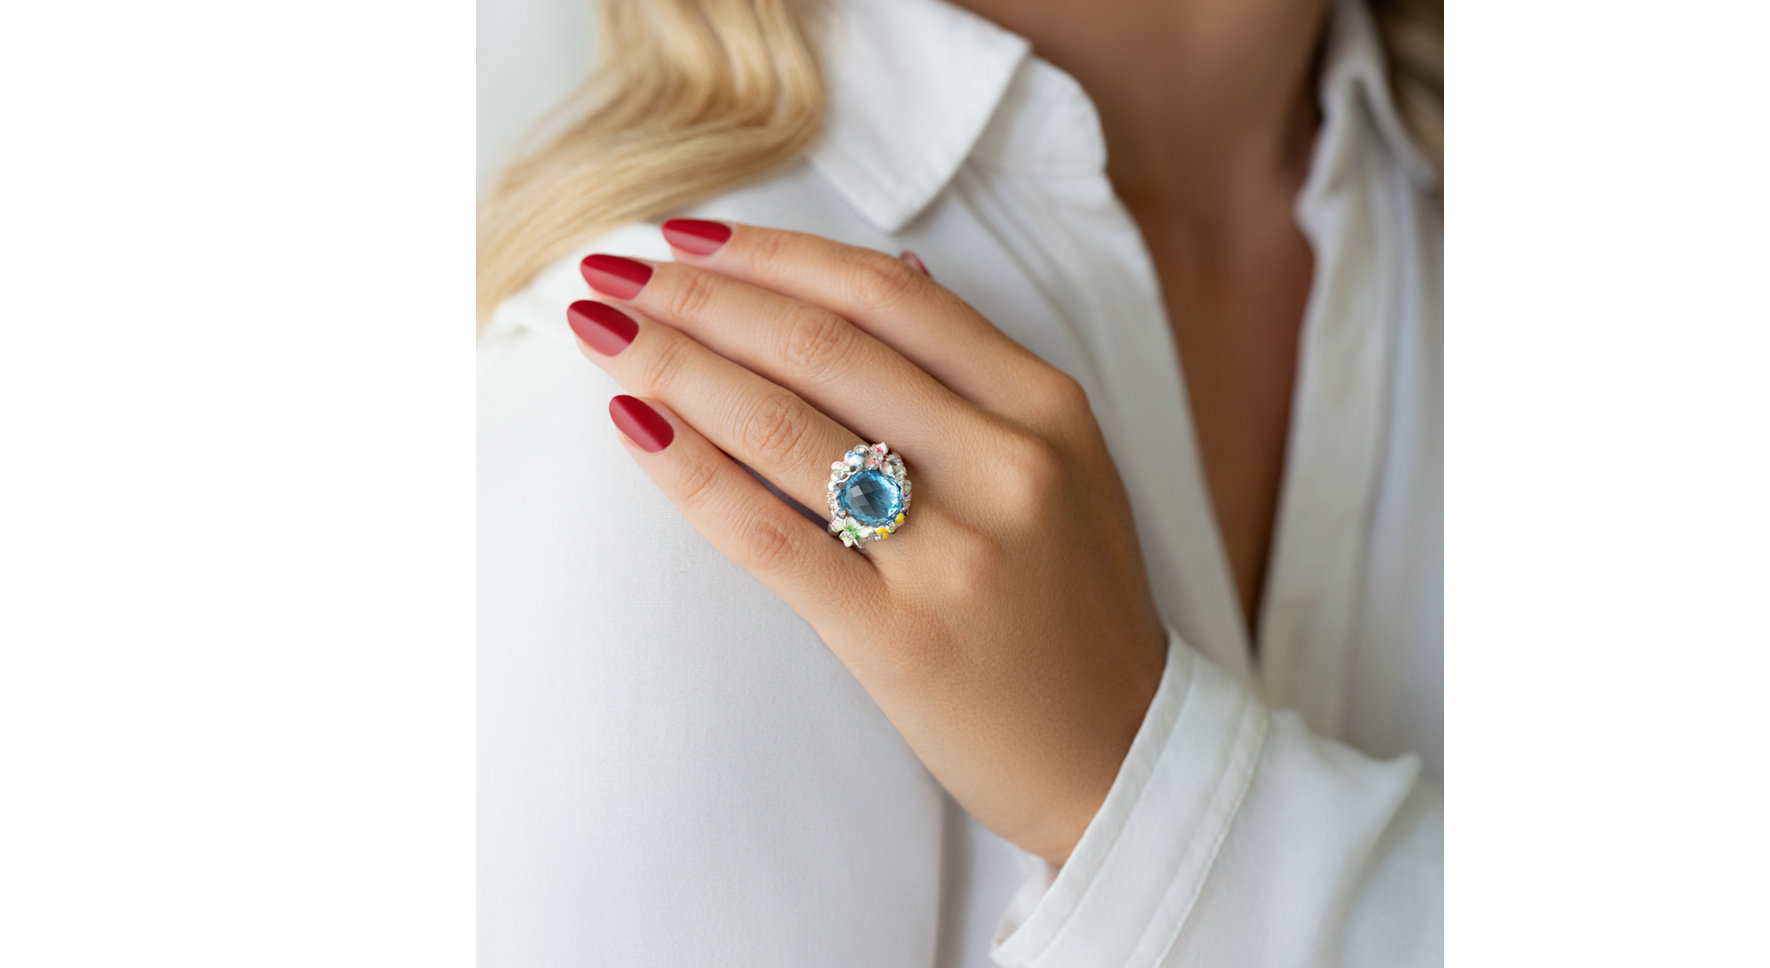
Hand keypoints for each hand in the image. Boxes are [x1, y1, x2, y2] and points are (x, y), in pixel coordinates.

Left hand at [566, 220, 1167, 863]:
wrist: (1116, 755)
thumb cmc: (1072, 608)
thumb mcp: (1064, 466)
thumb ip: (978, 375)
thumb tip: (893, 274)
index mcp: (1046, 407)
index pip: (884, 294)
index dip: (770, 253)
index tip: (684, 236)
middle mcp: (1008, 464)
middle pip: (820, 344)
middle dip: (698, 295)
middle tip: (610, 269)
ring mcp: (959, 552)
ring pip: (786, 425)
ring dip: (675, 364)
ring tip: (602, 333)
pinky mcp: (903, 637)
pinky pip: (770, 536)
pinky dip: (691, 471)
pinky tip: (634, 426)